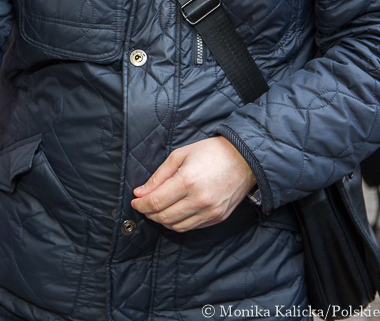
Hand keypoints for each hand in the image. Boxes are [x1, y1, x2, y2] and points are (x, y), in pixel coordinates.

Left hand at [131, 137, 255, 232]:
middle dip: (149, 213)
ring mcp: (210, 211)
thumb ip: (158, 176)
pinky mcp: (218, 218)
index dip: (141, 204)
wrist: (245, 159)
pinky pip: (192, 227)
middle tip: (143, 206)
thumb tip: (141, 192)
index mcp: (187, 181)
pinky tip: (174, 213)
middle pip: (164, 217)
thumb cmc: (210, 152)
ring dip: (162, 220)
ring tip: (157, 210)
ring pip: (177, 226)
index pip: (155, 202)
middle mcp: (199, 200)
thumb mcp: (180, 156)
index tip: (134, 201)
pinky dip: (179, 223)